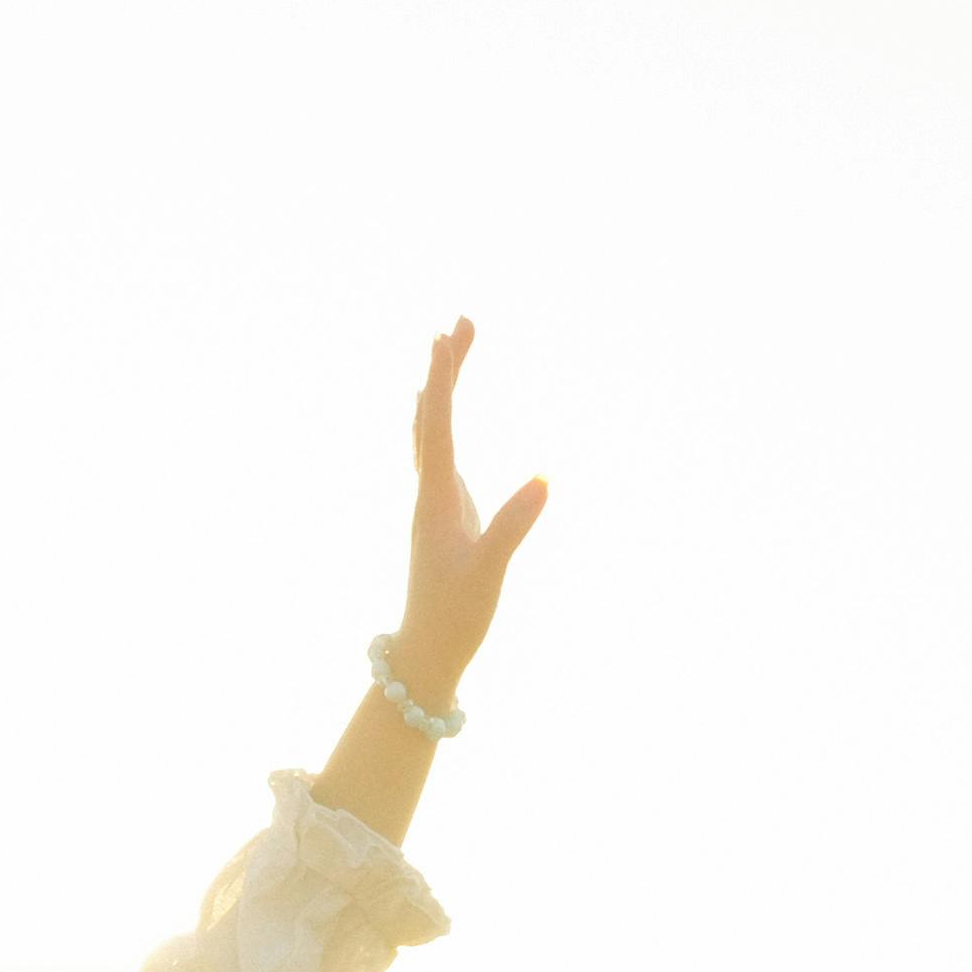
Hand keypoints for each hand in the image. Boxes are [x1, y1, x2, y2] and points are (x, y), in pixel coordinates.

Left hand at [385, 318, 549, 709]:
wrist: (426, 651)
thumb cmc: (456, 616)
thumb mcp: (489, 573)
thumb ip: (513, 528)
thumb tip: (544, 479)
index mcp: (435, 500)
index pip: (436, 426)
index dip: (442, 379)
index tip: (448, 335)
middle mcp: (428, 493)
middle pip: (430, 416)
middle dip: (445, 368)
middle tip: (461, 320)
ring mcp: (433, 501)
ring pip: (430, 431)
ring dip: (440, 388)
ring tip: (450, 346)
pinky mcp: (443, 513)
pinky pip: (435, 451)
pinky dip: (438, 419)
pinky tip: (437, 412)